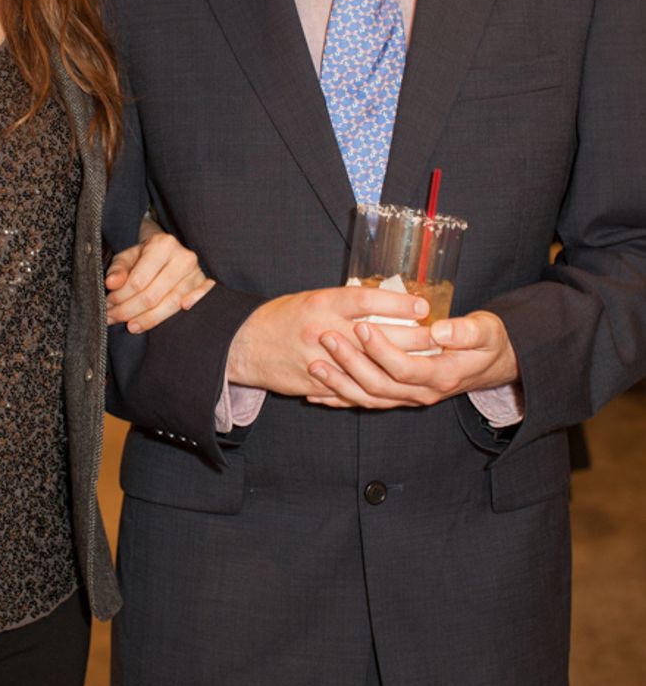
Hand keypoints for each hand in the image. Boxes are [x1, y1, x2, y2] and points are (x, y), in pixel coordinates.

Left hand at [106, 230, 213, 331]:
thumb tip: (111, 284)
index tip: (107, 306)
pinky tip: (173, 319)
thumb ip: (117, 270)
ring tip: (131, 326)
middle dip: (129, 311)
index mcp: (162, 245)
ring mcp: (197, 271)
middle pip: (153, 295)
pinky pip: (198, 300)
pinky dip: (187, 309)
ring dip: (149, 319)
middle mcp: (183, 257)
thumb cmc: (144, 256)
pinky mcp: (205, 282)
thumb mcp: (127, 257)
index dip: (120, 298)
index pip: (138, 281)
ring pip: (172, 303)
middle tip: (113, 319)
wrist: (167, 250)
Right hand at [226, 285, 430, 394]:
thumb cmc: (282, 316)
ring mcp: (321, 358)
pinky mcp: (317, 382)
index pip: (368, 301)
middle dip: (412, 338)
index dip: (398, 304)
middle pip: (377, 335)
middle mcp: (323, 329)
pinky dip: (378, 386)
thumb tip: (384, 301)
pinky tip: (398, 385)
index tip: (423, 306)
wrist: (245, 344)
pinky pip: (353, 388)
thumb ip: (345, 302)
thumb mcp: (313, 298)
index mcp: (323, 303)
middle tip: (439, 338)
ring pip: (370, 366)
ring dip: (400, 365)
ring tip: (426, 363)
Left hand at [306, 309, 519, 408]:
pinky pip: (366, 403)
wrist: (492, 366)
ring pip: (369, 398)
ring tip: (315, 364)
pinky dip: (341, 399)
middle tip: (328, 338)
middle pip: (380, 385)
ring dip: (340, 384)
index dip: (381, 351)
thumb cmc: (488, 342)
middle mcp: (424, 393)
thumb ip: (465, 331)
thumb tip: (440, 330)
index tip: (361, 326)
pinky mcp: (400, 398)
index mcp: (443, 376)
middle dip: (351, 363)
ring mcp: (410, 398)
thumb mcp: (487, 331)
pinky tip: (316, 393)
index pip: (405, 368)